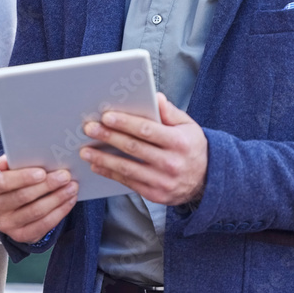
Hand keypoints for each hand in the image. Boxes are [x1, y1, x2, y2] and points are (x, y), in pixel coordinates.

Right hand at [0, 155, 77, 243]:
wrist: (6, 207)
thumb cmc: (11, 181)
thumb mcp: (7, 168)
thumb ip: (10, 161)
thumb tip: (12, 157)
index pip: (3, 182)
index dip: (23, 177)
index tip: (42, 172)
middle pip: (23, 197)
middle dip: (47, 185)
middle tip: (65, 176)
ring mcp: (7, 225)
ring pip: (36, 212)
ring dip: (58, 198)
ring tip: (72, 187)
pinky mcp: (21, 236)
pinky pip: (44, 225)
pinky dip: (60, 212)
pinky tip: (70, 200)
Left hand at [79, 92, 207, 206]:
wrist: (208, 181)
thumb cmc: (192, 147)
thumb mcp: (188, 126)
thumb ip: (170, 113)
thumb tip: (155, 97)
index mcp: (179, 142)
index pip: (147, 130)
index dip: (125, 123)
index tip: (106, 116)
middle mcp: (171, 163)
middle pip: (134, 148)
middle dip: (108, 137)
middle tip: (89, 129)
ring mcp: (163, 181)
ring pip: (127, 168)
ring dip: (103, 159)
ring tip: (85, 151)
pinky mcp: (156, 195)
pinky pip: (129, 182)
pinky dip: (111, 174)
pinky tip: (97, 165)